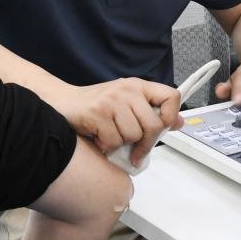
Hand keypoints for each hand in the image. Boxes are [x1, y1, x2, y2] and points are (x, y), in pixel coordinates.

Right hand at [54, 78, 182, 166]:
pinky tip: (99, 138)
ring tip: (110, 136)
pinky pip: (114, 141)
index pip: (171, 97)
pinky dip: (107, 146)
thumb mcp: (127, 104)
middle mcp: (127, 89)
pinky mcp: (98, 112)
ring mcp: (112, 100)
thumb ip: (150, 112)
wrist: (61, 101)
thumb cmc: (95, 106)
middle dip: (145, 144)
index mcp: (138, 86)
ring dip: (121, 143)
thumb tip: (179, 122)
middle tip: (137, 153)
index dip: (171, 116)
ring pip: (133, 135)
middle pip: (153, 124)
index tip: (163, 129)